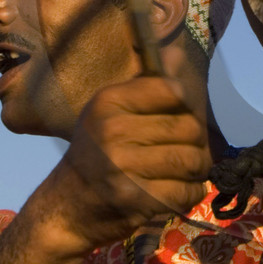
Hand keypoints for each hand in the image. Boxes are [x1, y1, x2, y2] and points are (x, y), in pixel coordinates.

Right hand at [48, 58, 209, 255]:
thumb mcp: (110, 112)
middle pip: (189, 127)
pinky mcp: (136, 199)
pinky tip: (177, 191)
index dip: (186, 104)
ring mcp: (124, 166)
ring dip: (197, 168)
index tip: (180, 116)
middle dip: (196, 142)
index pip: (172, 90)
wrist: (66, 208)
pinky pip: (187, 191)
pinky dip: (190, 193)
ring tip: (185, 171)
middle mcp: (114, 130)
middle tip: (186, 150)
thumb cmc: (95, 154)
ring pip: (193, 160)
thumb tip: (178, 56)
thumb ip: (147, 86)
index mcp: (109, 102)